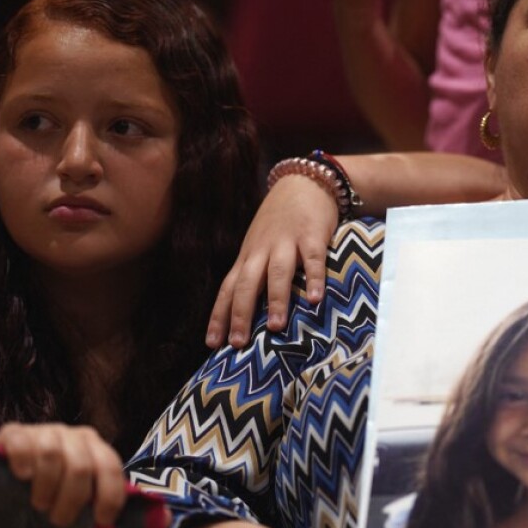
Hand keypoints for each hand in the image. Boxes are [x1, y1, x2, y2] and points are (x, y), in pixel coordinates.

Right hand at [0, 423, 126, 527]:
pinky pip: (21, 444)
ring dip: (46, 487)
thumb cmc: (53, 490)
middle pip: (80, 466)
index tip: (102, 521)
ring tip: (40, 503)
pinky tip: (22, 477)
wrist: (9, 478)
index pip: (111, 467)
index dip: (109, 496)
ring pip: (51, 454)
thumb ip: (96, 504)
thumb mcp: (77, 496)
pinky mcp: (14, 433)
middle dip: (72, 500)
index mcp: (97, 449)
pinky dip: (22, 463)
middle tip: (60, 520)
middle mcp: (74, 436)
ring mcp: (45, 431)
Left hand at [206, 174, 337, 348]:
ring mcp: (287, 242)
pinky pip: (313, 260)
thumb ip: (256, 273)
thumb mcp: (261, 246)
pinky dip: (314, 279)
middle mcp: (262, 251)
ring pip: (277, 273)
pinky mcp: (312, 235)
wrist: (302, 183)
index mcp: (248, 256)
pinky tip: (315, 300)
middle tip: (238, 344)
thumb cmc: (280, 221)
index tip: (212, 343)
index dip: (219, 316)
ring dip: (275, 300)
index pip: (228, 289)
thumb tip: (247, 313)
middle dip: (240, 314)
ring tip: (275, 327)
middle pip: (246, 284)